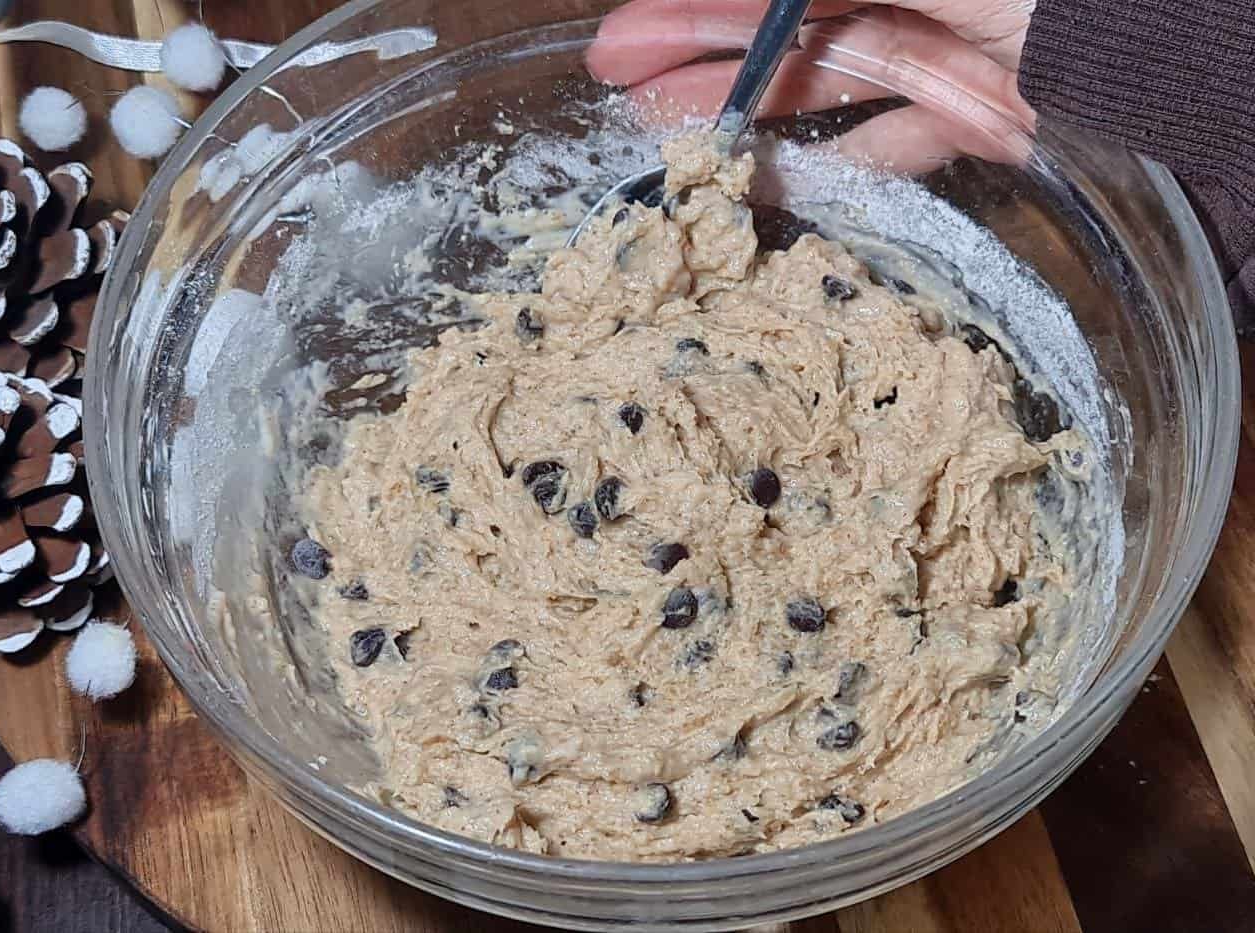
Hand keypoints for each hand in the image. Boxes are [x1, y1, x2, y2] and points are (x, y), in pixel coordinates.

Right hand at [587, 0, 1038, 172]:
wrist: (1153, 52)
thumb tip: (713, 0)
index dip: (686, 13)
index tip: (618, 47)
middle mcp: (899, 3)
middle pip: (780, 38)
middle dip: (700, 64)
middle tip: (624, 98)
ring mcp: (933, 60)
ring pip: (819, 93)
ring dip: (748, 119)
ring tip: (676, 147)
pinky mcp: (966, 122)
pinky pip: (882, 149)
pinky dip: (832, 172)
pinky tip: (771, 191)